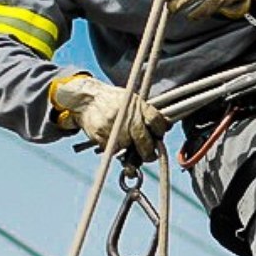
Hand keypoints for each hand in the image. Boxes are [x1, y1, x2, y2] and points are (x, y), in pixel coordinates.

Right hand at [49, 74, 168, 161]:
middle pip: (144, 141)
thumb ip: (148, 114)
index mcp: (138, 105)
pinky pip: (113, 151)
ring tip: (127, 143)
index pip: (156, 121)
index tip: (159, 136)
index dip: (160, 132)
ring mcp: (114, 127)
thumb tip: (167, 125)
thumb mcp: (133, 100)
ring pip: (128, 148)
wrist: (88, 99)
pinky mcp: (101, 136)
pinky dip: (115, 150)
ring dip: (129, 151)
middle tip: (149, 156)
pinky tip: (114, 141)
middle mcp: (128, 116)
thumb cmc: (114, 101)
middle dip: (148, 153)